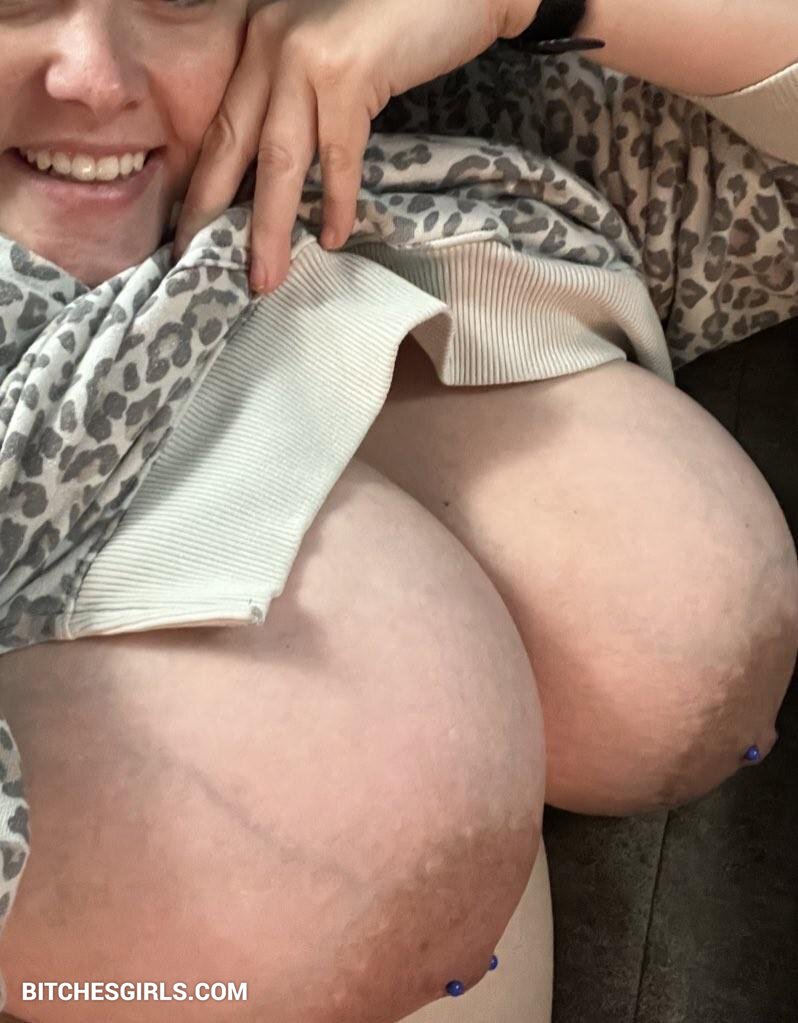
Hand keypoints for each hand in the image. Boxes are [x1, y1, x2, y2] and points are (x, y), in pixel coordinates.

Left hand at [171, 0, 539, 294]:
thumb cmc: (399, 17)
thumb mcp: (328, 51)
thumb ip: (298, 92)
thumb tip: (284, 167)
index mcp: (259, 38)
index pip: (222, 122)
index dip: (203, 180)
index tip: (190, 227)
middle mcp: (271, 42)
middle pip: (233, 145)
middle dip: (213, 211)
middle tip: (195, 259)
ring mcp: (307, 56)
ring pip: (279, 160)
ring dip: (270, 227)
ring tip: (265, 276)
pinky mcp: (350, 73)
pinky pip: (338, 156)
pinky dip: (336, 202)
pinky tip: (332, 237)